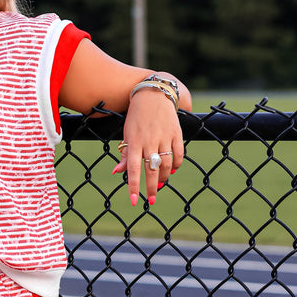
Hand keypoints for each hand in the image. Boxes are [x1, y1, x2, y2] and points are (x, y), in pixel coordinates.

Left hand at [112, 88, 184, 205]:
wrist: (154, 95)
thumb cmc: (137, 117)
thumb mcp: (127, 134)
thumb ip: (125, 155)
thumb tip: (116, 172)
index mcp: (134, 142)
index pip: (132, 169)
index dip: (133, 186)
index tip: (134, 201)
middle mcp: (149, 141)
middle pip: (151, 171)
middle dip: (151, 188)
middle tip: (150, 200)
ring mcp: (164, 138)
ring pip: (167, 165)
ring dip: (164, 178)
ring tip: (160, 184)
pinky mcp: (176, 134)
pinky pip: (179, 155)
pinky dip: (177, 166)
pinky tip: (172, 170)